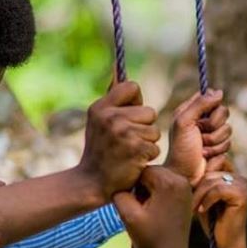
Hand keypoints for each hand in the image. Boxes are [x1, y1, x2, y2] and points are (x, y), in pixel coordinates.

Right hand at [80, 81, 160, 200]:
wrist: (92, 182)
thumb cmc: (100, 148)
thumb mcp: (98, 119)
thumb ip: (112, 95)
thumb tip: (117, 65)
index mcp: (101, 106)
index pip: (133, 87)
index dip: (135, 103)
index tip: (128, 117)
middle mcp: (111, 117)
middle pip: (149, 111)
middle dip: (144, 127)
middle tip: (127, 141)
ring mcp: (123, 134)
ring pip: (154, 130)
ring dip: (147, 143)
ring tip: (129, 151)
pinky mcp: (136, 150)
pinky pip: (155, 147)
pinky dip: (147, 156)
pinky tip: (132, 162)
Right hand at [114, 166, 192, 247]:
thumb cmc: (149, 238)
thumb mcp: (128, 214)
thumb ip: (120, 192)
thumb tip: (120, 181)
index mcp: (169, 181)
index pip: (142, 170)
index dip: (133, 185)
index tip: (134, 203)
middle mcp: (182, 180)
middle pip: (152, 172)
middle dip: (142, 187)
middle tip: (140, 207)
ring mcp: (186, 188)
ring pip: (158, 179)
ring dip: (149, 191)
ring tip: (147, 210)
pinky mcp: (187, 196)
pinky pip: (167, 186)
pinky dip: (158, 195)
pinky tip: (155, 211)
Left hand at [164, 90, 230, 187]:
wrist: (184, 175)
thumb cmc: (180, 150)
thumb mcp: (184, 123)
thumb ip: (200, 104)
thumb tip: (219, 92)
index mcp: (190, 111)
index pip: (210, 96)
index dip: (212, 104)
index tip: (206, 115)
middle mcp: (201, 120)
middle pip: (224, 112)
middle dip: (214, 126)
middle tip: (200, 135)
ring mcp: (211, 134)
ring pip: (228, 129)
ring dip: (215, 141)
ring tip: (201, 149)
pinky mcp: (218, 147)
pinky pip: (228, 143)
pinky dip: (217, 150)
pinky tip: (206, 156)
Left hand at [193, 162, 246, 247]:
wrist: (225, 242)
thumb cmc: (212, 220)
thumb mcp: (204, 196)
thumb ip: (202, 180)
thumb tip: (188, 162)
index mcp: (233, 175)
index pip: (216, 159)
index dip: (202, 166)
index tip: (189, 178)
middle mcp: (240, 178)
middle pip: (211, 170)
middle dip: (197, 186)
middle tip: (190, 203)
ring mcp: (242, 186)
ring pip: (212, 181)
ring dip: (199, 195)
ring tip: (194, 208)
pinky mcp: (242, 196)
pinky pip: (218, 190)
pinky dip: (207, 200)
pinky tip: (202, 210)